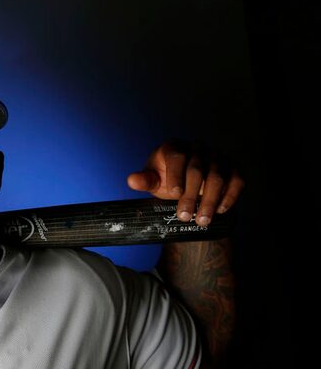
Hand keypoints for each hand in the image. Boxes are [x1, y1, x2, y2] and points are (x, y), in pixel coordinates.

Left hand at [126, 140, 243, 225]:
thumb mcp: (154, 180)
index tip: (174, 194)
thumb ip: (145, 181)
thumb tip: (131, 180)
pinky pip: (236, 180)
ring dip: (211, 200)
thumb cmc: (167, 179)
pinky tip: (221, 211)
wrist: (188, 182)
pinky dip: (230, 196)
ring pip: (217, 176)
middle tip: (185, 217)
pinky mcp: (233, 168)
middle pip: (197, 170)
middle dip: (191, 196)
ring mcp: (217, 156)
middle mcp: (197, 148)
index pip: (177, 157)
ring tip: (202, 220)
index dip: (176, 175)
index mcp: (174, 147)